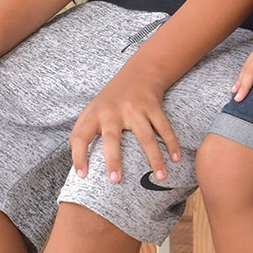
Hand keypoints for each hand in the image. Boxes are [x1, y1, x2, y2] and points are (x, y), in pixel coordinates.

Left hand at [69, 66, 180, 184]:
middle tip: (115, 180)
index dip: (78, 156)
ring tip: (160, 176)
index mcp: (95, 115)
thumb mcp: (91, 110)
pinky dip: (171, 143)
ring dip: (155, 158)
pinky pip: (164, 128)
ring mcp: (134, 109)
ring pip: (145, 136)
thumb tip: (76, 163)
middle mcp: (113, 111)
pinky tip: (175, 159)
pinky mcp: (152, 107)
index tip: (82, 176)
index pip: (80, 137)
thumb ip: (80, 133)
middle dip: (113, 159)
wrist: (139, 72)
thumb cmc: (111, 99)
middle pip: (112, 138)